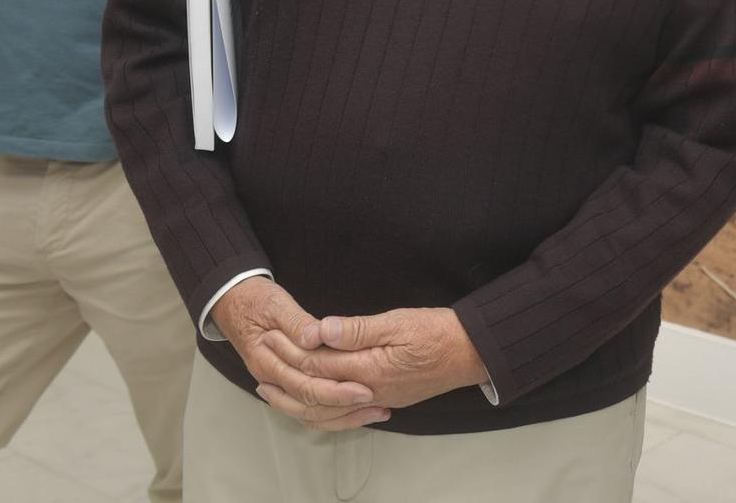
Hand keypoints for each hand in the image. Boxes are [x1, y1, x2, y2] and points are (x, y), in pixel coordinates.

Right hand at [210, 276, 388, 430]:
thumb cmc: (255, 301)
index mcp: (267, 361)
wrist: (233, 302)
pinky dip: (328, 412)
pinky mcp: (284, 381)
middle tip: (375, 401)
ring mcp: (276, 383)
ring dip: (340, 416)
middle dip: (343, 406)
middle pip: (308, 404)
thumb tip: (315, 337)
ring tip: (371, 411)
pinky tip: (350, 411)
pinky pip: (305, 407)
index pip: (304, 385)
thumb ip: (297, 323)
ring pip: (307, 413)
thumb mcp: (277, 304)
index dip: (336, 391)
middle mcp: (271, 378)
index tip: (364, 389)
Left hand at [287, 307, 489, 411]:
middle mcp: (370, 392)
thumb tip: (321, 330)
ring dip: (296, 399)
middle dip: (286, 372)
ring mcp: (378, 400)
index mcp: (371, 370)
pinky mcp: (386, 401)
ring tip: (272, 389)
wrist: (472, 353)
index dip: (292, 348)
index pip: (319, 362)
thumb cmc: (439, 332)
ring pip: (327, 409)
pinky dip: (323, 411)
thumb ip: (358, 329)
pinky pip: (344, 414)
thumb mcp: (398, 321)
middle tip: (263, 354)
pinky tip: (313, 404)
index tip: (272, 334)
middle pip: (316, 388)